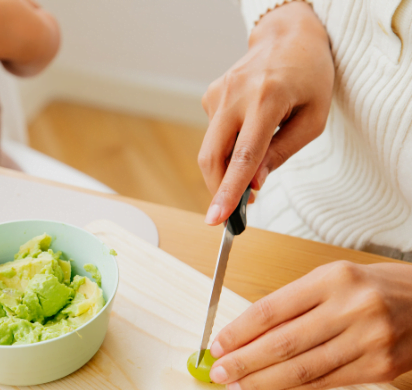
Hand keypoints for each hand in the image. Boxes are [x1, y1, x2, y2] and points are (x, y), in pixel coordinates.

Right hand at [199, 1, 333, 224]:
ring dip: (225, 169)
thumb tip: (254, 184)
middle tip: (232, 211)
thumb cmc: (309, 78)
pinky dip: (227, 147)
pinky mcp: (210, 96)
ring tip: (250, 168)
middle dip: (218, 189)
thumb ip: (283, 153)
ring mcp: (218, 94)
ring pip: (210, 150)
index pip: (243, 156)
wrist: (288, 37)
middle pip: (213, 157)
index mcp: (267, 99)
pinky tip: (248, 131)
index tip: (216, 217)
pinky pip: (214, 135)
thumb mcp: (313, 119)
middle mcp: (235, 95)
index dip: (229, 190)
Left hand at [207, 262, 411, 389]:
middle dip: (243, 363)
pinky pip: (323, 384)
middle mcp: (352, 309)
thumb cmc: (375, 288)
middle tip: (217, 373)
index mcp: (334, 280)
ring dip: (261, 383)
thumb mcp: (333, 280)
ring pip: (301, 370)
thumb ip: (293, 305)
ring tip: (236, 386)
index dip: (237, 332)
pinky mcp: (379, 369)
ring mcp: (369, 342)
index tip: (215, 346)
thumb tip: (246, 337)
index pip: (271, 310)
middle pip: (282, 344)